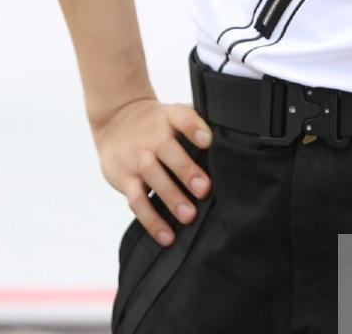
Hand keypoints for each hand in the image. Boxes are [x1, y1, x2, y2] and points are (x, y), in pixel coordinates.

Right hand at [92, 98, 213, 246]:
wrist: (116, 121)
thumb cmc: (157, 124)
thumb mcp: (173, 114)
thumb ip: (199, 123)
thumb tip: (236, 137)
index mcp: (169, 117)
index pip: (182, 117)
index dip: (195, 128)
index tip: (209, 141)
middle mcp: (152, 136)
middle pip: (168, 150)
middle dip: (186, 170)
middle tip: (204, 189)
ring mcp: (137, 158)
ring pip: (152, 176)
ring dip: (171, 197)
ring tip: (189, 216)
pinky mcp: (124, 179)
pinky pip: (136, 201)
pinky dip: (151, 220)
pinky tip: (167, 236)